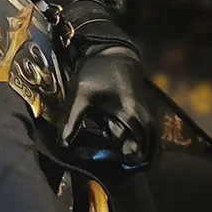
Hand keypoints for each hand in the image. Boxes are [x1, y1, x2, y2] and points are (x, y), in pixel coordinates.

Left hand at [58, 47, 155, 168]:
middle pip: (138, 152)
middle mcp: (145, 121)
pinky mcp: (145, 115)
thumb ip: (71, 119)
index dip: (112, 159)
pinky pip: (143, 136)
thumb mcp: (79, 93)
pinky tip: (111, 136)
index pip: (129, 153)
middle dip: (121, 157)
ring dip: (127, 149)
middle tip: (102, 154)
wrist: (113, 51)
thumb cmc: (96, 70)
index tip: (97, 158)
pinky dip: (131, 140)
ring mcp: (148, 118)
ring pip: (142, 145)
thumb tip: (62, 144)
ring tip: (106, 144)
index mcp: (130, 116)